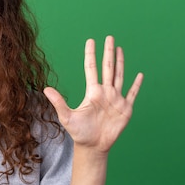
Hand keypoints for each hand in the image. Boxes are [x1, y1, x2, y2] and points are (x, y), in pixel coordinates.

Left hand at [44, 36, 142, 153]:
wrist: (93, 146)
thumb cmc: (79, 132)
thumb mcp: (67, 116)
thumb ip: (59, 102)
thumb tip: (45, 88)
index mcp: (92, 92)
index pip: (91, 68)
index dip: (91, 55)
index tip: (90, 41)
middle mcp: (105, 92)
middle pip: (108, 68)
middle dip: (108, 52)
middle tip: (109, 37)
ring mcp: (116, 99)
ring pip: (119, 76)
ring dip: (120, 63)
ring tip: (119, 48)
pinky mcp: (125, 109)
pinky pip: (132, 94)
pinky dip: (136, 85)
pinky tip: (140, 75)